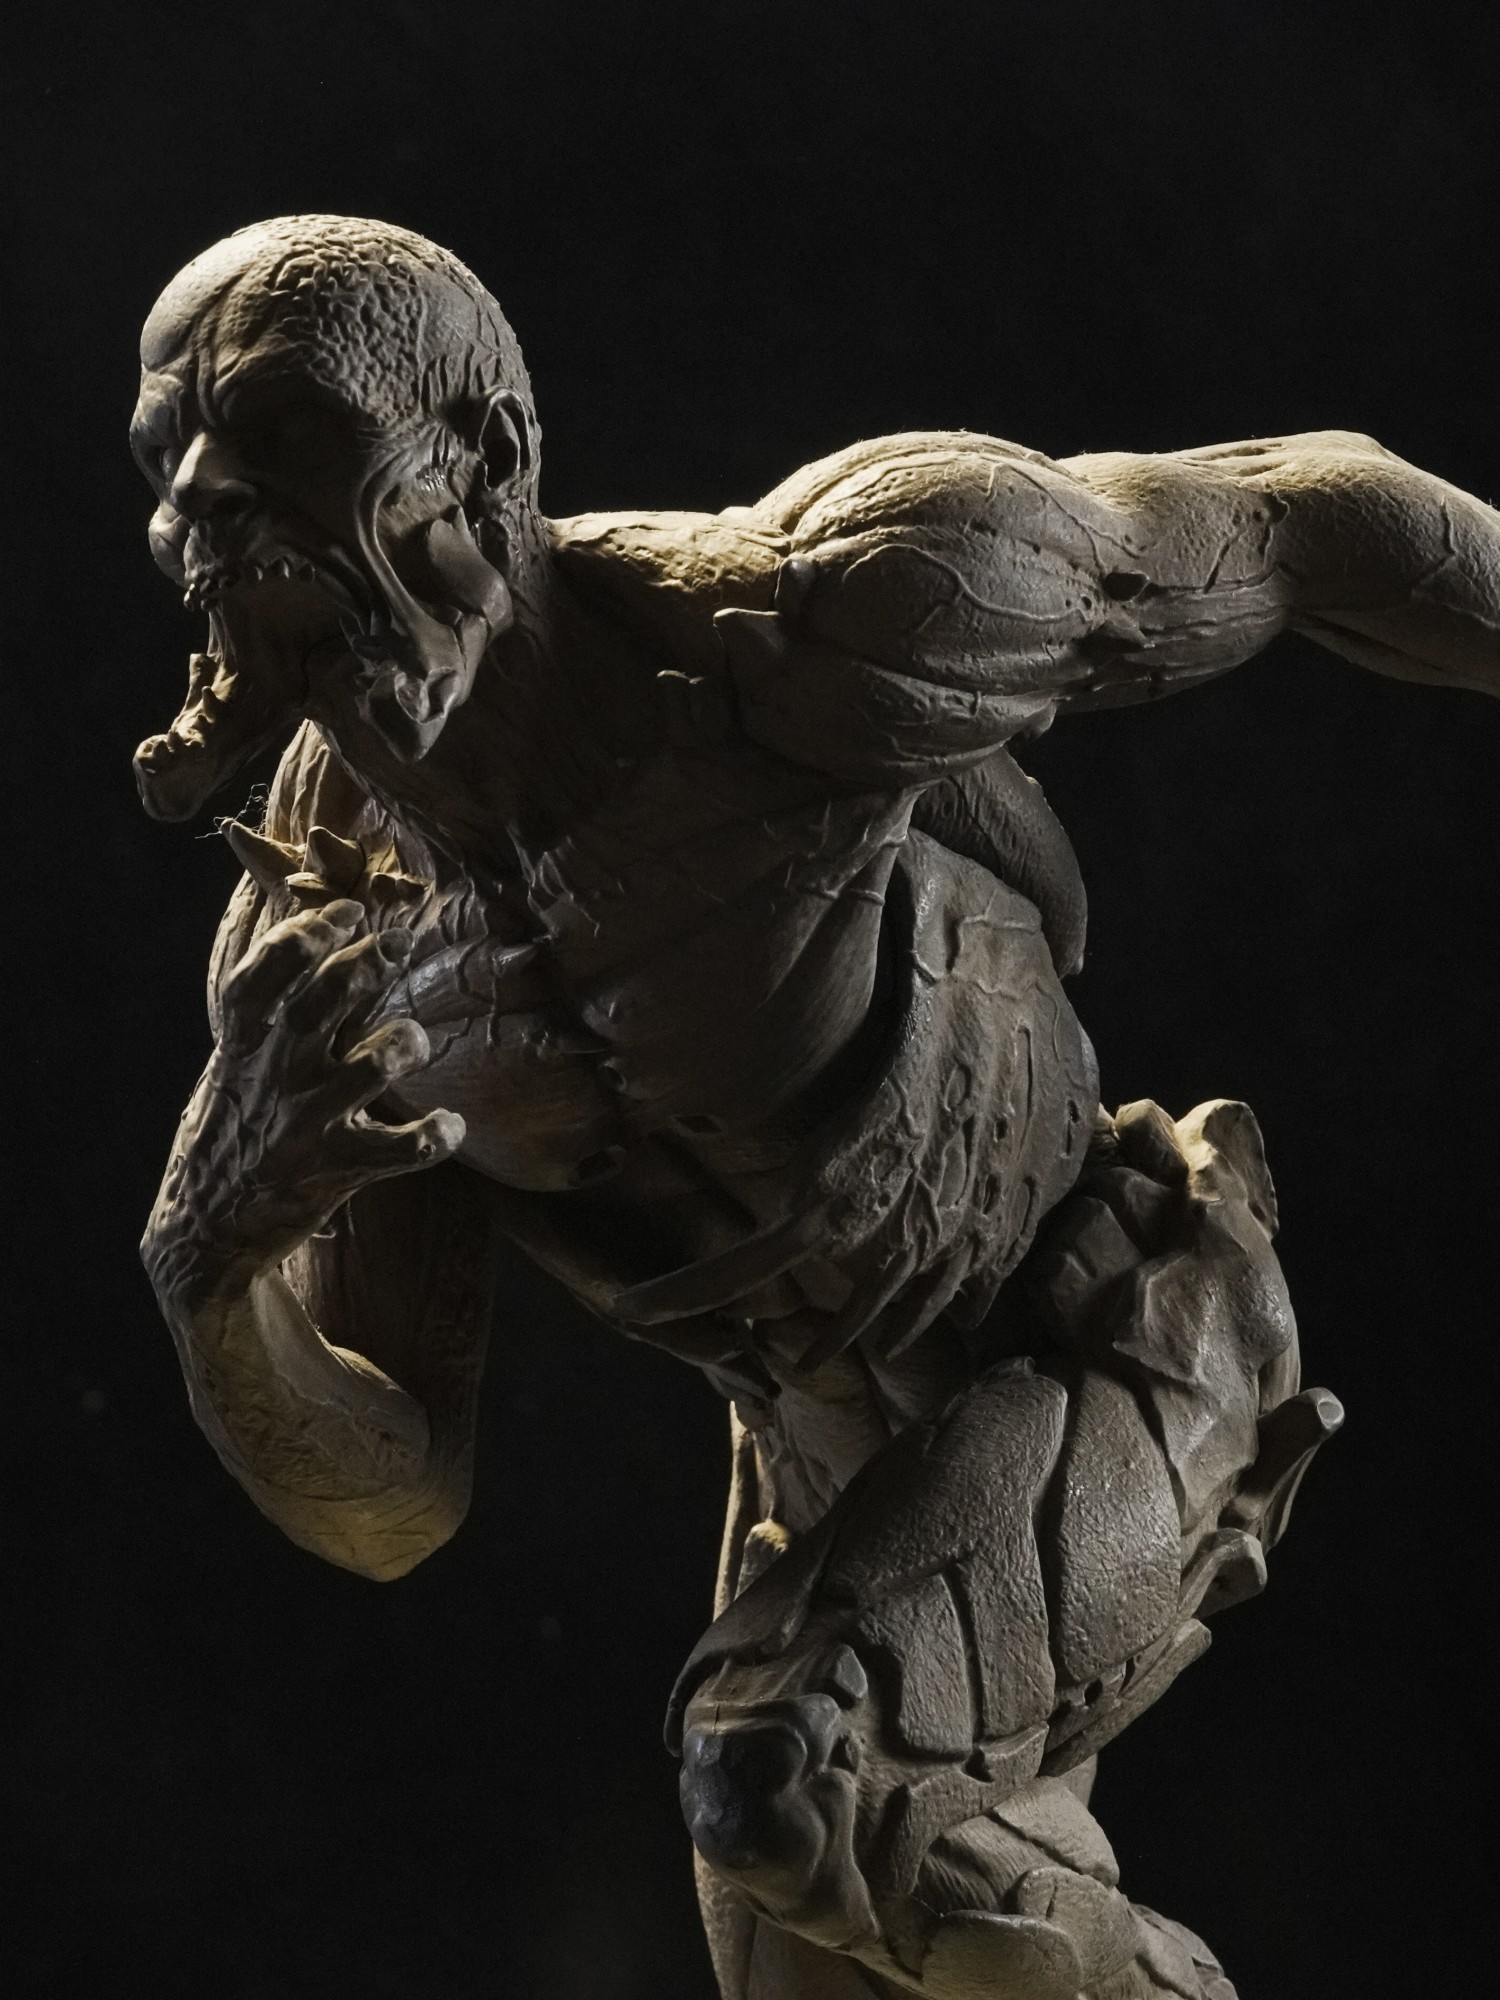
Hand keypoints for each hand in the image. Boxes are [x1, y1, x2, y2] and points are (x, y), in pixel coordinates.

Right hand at [144, 898, 463, 1304]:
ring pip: (377, 1064)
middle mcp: (278, 1075)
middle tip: (399, 943)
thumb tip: (324, 947)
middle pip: (328, 998)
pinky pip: (405, 1149)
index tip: (345, 913)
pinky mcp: (339, 1168)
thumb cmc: (233, 1129)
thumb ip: (276, 1016)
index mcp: (244, 1045)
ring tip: (410, 1041)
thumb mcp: (234, 1066)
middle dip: (369, 961)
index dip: (307, 933)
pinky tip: (448, 1126)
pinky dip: (437, 1135)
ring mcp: (309, 1122)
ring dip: (406, 1041)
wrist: (208, 1229)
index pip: (268, 972)